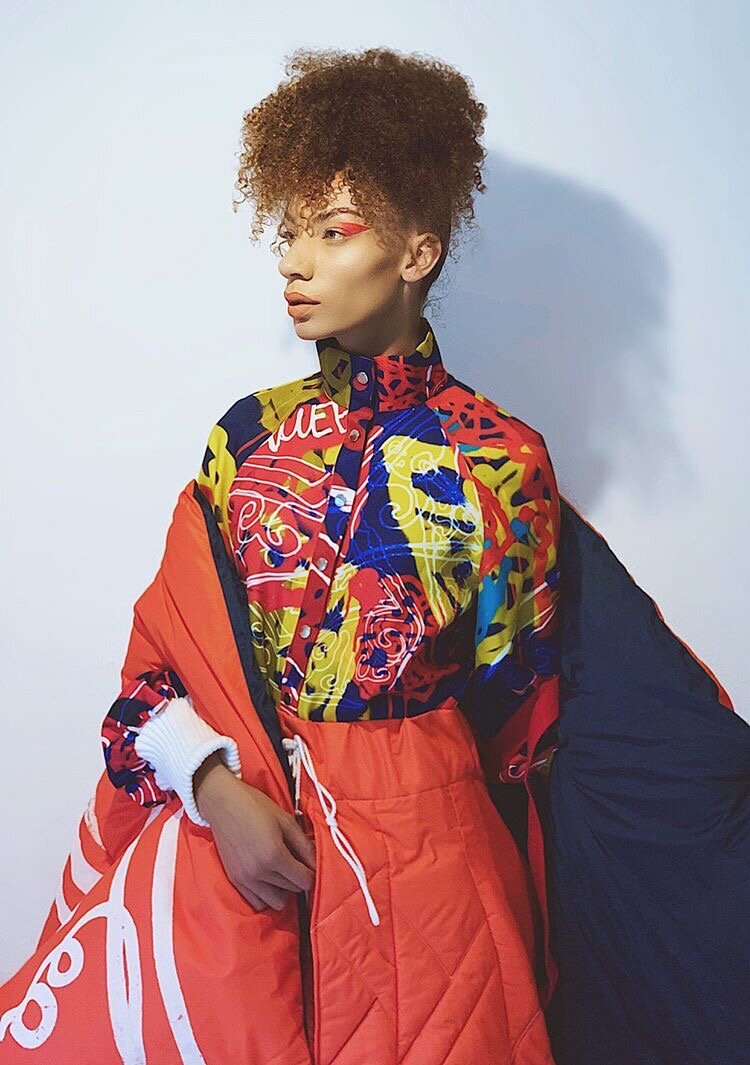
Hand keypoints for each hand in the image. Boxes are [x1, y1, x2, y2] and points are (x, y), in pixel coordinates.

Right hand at [194, 752, 315, 912]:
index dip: (311, 873)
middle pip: (292, 890)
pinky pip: (257, 903)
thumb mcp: (286, 820)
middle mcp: (259, 872)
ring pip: (276, 902)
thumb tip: (317, 863)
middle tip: (296, 862)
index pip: (304, 880)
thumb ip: (304, 845)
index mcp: (274, 855)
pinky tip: (269, 879)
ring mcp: (245, 879)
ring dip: (284, 890)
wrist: (223, 803)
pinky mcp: (235, 880)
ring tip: (282, 872)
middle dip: (298, 878)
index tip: (310, 864)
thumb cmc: (256, 806)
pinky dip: (267, 895)